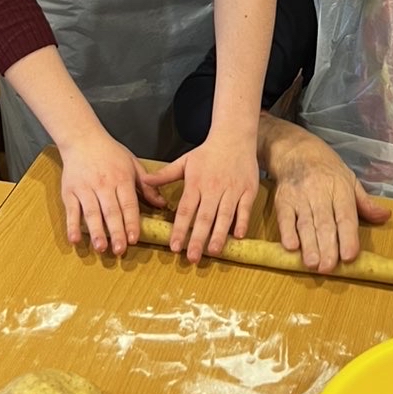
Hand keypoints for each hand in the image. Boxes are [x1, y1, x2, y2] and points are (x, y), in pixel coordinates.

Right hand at [60, 128, 166, 256]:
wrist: (82, 139)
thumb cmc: (110, 152)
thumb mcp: (133, 164)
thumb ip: (147, 186)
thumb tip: (162, 204)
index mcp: (122, 178)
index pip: (128, 204)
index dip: (131, 222)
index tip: (134, 238)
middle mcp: (104, 185)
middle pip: (111, 211)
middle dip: (116, 232)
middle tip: (120, 250)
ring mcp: (85, 188)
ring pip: (92, 213)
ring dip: (96, 232)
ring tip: (101, 248)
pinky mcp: (70, 191)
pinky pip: (72, 211)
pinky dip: (72, 225)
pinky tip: (75, 239)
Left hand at [147, 129, 262, 262]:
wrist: (234, 136)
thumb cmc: (207, 152)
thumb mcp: (184, 161)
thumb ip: (165, 175)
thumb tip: (144, 182)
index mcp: (196, 183)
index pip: (185, 210)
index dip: (180, 229)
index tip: (175, 246)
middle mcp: (213, 188)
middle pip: (204, 217)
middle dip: (198, 239)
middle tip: (192, 257)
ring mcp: (232, 189)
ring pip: (224, 215)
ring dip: (219, 234)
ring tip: (213, 251)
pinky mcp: (248, 190)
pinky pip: (245, 208)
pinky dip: (242, 221)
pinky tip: (238, 236)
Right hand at [261, 119, 389, 272]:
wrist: (296, 150)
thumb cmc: (327, 169)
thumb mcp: (350, 181)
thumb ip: (365, 203)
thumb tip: (386, 216)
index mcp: (341, 189)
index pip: (345, 216)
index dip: (348, 236)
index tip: (350, 255)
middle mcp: (320, 193)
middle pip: (324, 223)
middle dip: (327, 246)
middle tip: (328, 268)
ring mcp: (300, 197)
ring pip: (305, 224)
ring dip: (308, 245)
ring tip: (312, 264)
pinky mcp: (282, 200)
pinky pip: (284, 218)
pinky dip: (287, 232)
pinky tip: (291, 247)